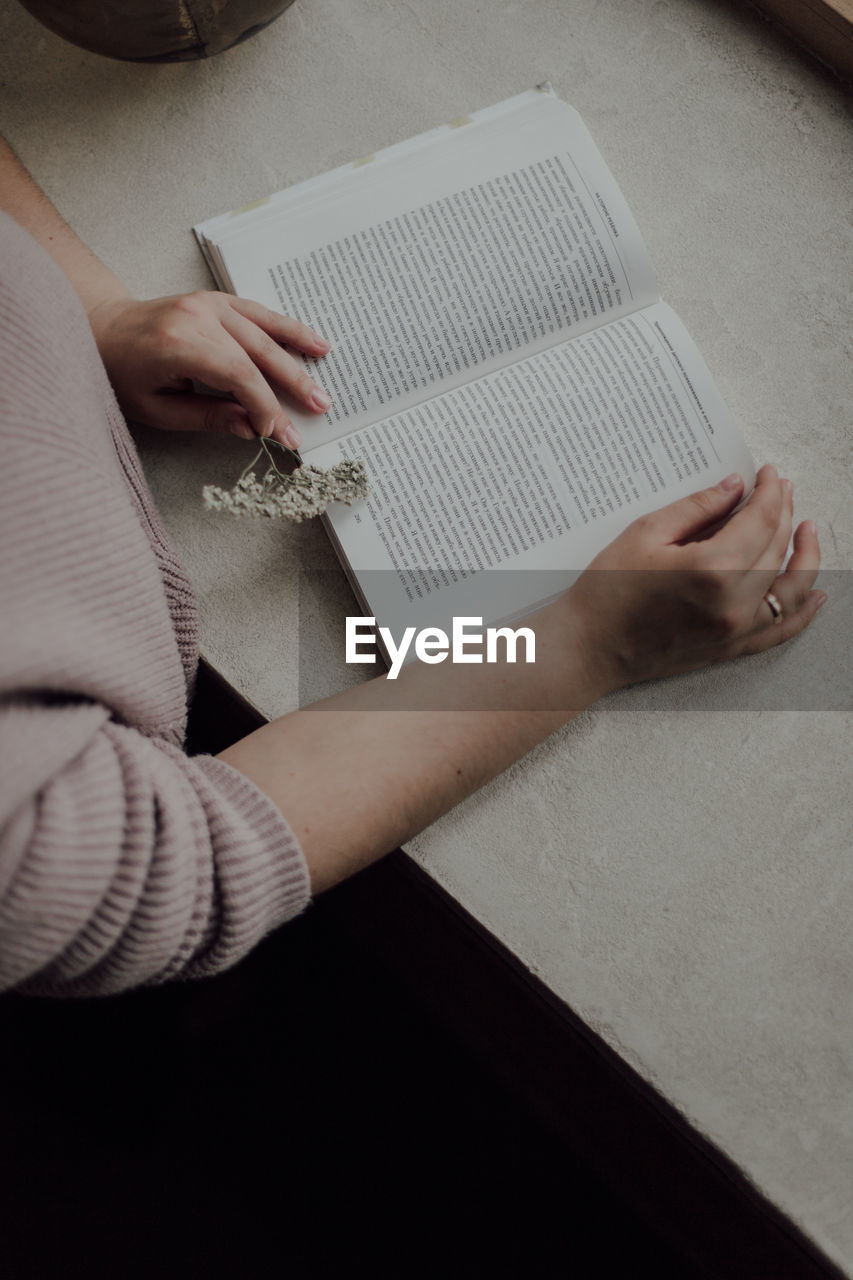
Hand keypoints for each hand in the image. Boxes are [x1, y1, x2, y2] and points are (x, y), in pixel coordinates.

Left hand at [88, 292, 331, 446]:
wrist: (101, 329)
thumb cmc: (123, 374)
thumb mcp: (157, 409)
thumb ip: (206, 417)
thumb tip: (251, 428)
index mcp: (179, 344)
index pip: (238, 375)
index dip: (263, 405)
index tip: (276, 433)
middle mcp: (197, 316)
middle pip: (257, 354)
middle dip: (290, 388)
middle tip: (317, 412)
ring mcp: (208, 303)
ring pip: (265, 332)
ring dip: (299, 359)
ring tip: (323, 386)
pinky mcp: (215, 300)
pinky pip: (259, 314)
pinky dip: (289, 329)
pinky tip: (314, 343)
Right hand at [567, 465, 824, 696]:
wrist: (589, 647)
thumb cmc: (607, 591)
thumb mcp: (646, 534)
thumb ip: (697, 508)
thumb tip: (734, 488)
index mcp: (713, 569)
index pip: (761, 520)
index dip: (770, 492)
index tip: (770, 475)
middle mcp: (734, 603)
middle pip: (777, 549)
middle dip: (785, 513)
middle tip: (782, 490)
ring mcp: (736, 630)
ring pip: (791, 589)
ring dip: (807, 558)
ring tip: (809, 533)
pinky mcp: (731, 648)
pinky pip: (780, 630)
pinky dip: (804, 612)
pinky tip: (817, 594)